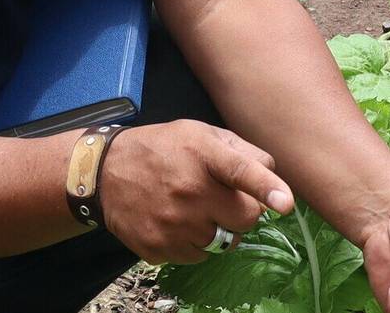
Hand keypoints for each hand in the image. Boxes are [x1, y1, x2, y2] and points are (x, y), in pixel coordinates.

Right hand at [97, 120, 294, 263]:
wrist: (104, 172)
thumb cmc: (162, 149)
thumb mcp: (199, 133)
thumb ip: (240, 150)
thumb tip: (272, 173)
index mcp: (202, 154)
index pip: (241, 172)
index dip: (266, 188)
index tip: (285, 203)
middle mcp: (188, 190)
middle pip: (245, 218)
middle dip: (244, 211)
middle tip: (225, 199)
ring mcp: (172, 223)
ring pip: (224, 242)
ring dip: (219, 229)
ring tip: (198, 209)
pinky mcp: (159, 247)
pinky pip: (199, 256)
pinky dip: (196, 244)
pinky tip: (179, 222)